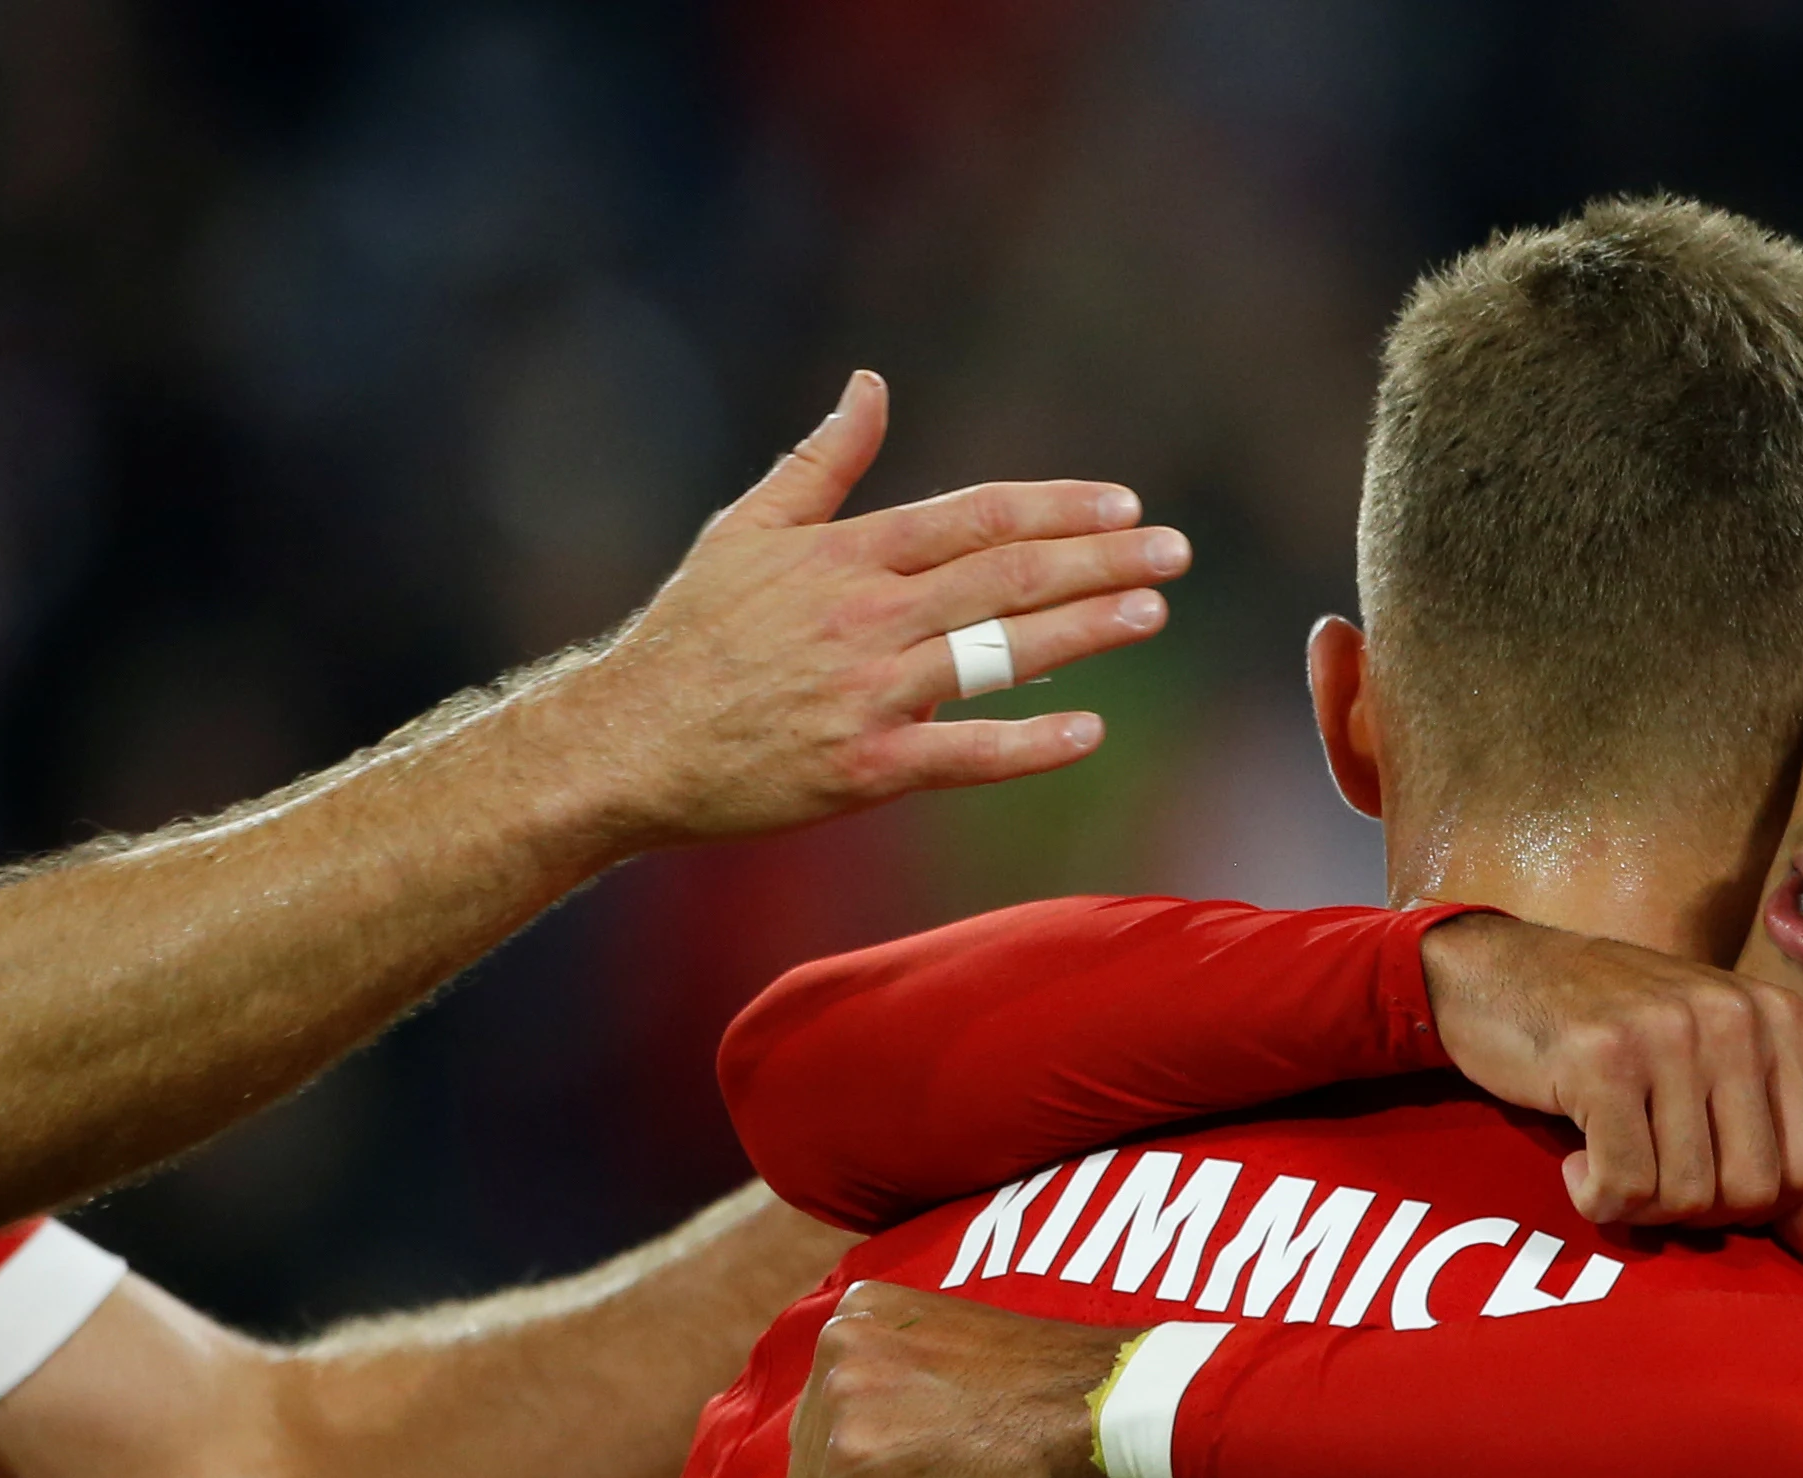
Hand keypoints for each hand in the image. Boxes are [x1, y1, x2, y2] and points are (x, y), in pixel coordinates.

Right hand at [567, 372, 1191, 849]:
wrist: (627, 743)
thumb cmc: (689, 636)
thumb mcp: (745, 530)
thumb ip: (823, 460)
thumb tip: (871, 384)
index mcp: (845, 553)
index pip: (974, 516)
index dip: (1056, 507)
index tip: (1123, 505)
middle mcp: (865, 615)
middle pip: (1006, 576)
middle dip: (1100, 559)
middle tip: (1175, 551)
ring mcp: (867, 693)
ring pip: (998, 653)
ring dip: (1085, 630)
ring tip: (1153, 611)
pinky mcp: (863, 768)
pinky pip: (964, 755)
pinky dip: (1029, 744)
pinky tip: (1090, 728)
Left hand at [787, 1283, 1135, 1477]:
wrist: (1112, 1410)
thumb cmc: (1057, 1395)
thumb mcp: (947, 1364)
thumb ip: (891, 1391)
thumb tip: (855, 1470)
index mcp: (858, 1312)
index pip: (828, 1420)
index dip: (890, 1462)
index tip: (957, 1458)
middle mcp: (835, 1342)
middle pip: (812, 1466)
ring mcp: (839, 1402)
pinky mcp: (855, 1466)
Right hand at [1418, 913, 1802, 1260]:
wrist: (1498, 972)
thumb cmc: (1610, 1033)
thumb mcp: (1706, 1081)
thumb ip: (1775, 1163)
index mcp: (1778, 1017)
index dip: (1747, 1202)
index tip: (1693, 1172)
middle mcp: (1734, 1018)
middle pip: (1749, 1193)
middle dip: (1692, 1210)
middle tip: (1644, 1170)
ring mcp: (1669, 1035)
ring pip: (1686, 1196)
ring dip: (1637, 1203)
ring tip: (1607, 1155)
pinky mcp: (1602, 1060)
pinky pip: (1624, 1187)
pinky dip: (1595, 1197)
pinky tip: (1576, 1159)